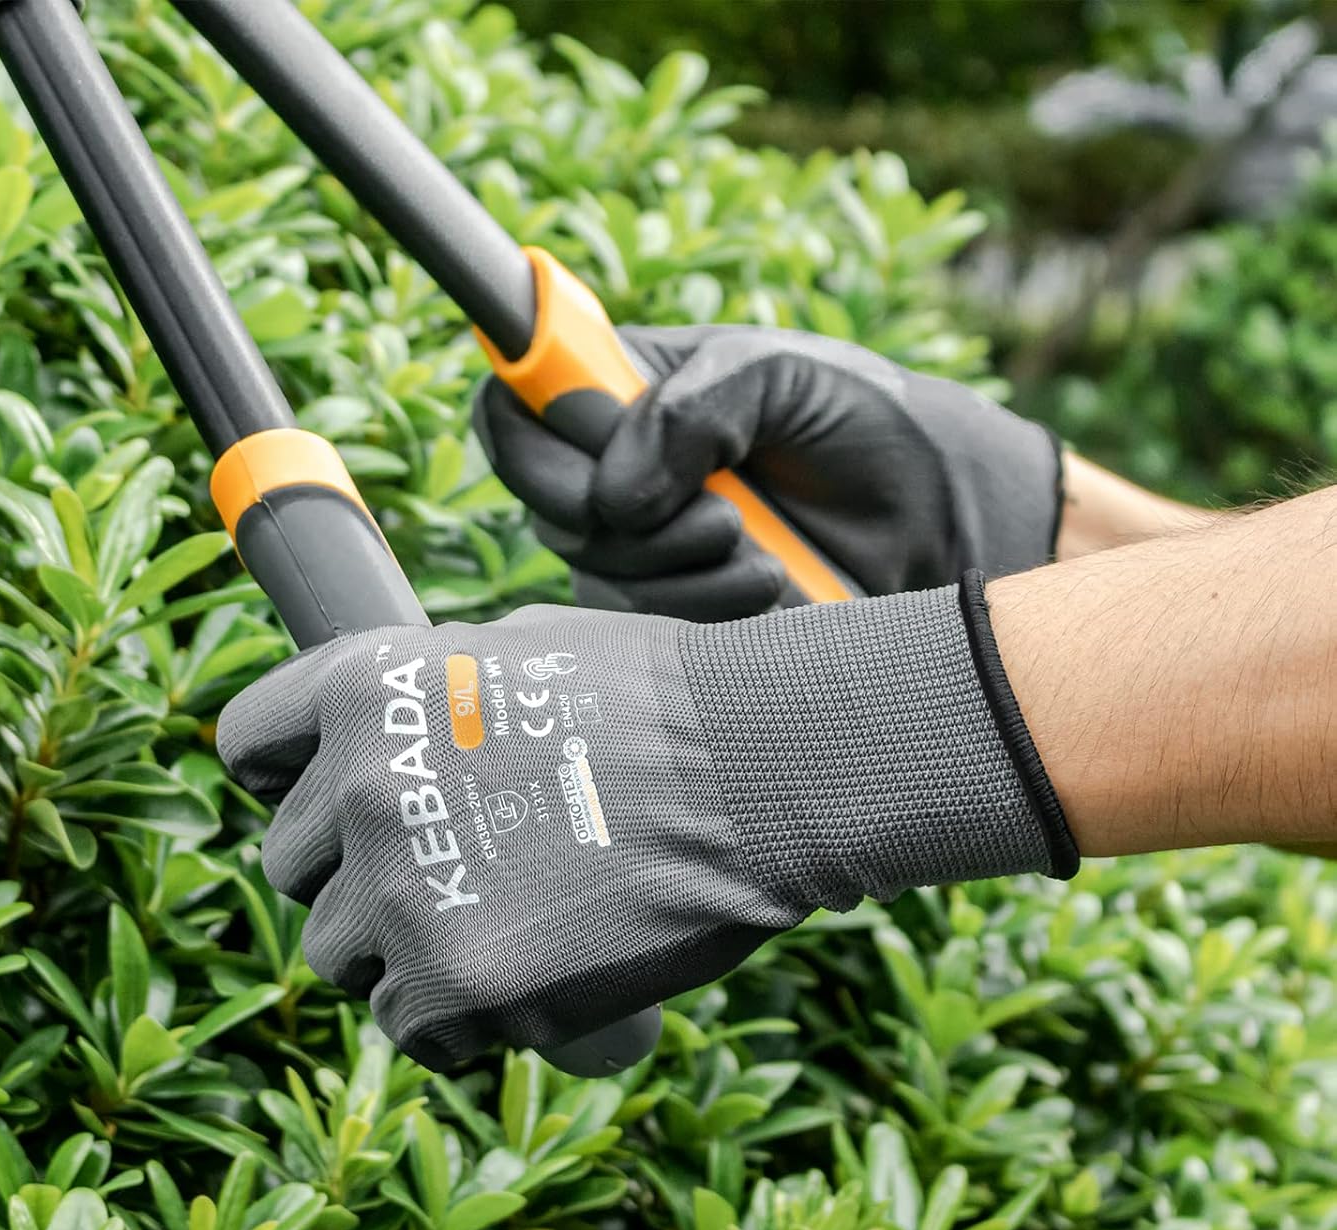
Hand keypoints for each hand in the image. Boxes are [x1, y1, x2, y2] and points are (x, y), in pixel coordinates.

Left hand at [217, 590, 1074, 1068]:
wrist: (764, 768)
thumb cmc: (664, 702)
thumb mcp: (519, 650)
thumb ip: (425, 698)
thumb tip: (386, 738)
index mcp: (361, 688)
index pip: (248, 748)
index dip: (287, 780)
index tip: (328, 806)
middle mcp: (358, 786)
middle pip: (289, 868)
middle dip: (353, 877)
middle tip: (445, 878)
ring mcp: (399, 890)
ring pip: (339, 957)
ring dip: (400, 953)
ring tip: (500, 931)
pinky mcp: (454, 982)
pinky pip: (407, 1028)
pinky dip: (456, 1019)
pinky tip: (525, 981)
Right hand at [473, 327, 1062, 619]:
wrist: (934, 522)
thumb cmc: (864, 425)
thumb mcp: (787, 376)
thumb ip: (696, 406)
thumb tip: (614, 489)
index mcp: (624, 391)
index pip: (515, 403)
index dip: (531, 429)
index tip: (597, 447)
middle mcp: (613, 471)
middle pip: (545, 503)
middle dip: (625, 516)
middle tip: (721, 512)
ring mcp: (637, 549)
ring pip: (595, 573)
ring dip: (681, 569)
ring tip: (761, 548)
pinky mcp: (669, 615)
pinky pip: (640, 630)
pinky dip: (702, 612)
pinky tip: (764, 590)